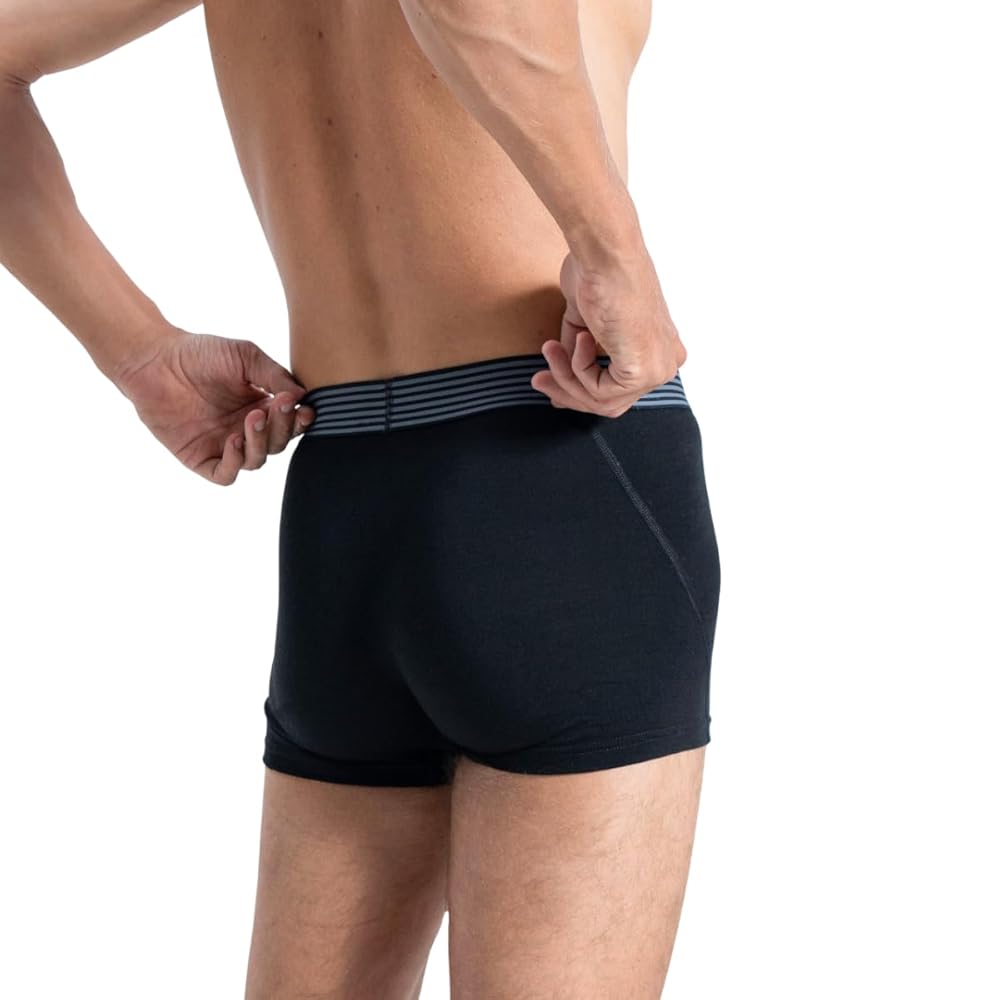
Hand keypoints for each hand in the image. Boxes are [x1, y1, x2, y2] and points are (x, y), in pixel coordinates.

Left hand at [113, 325, 315, 484]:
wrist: (154, 360)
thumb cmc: (200, 353)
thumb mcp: (245, 356)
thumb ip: (275, 375)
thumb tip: (303, 396)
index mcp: (261, 407)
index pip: (290, 424)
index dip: (300, 421)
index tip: (305, 409)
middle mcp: (245, 430)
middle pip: (277, 444)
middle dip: (282, 428)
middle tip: (276, 406)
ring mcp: (224, 446)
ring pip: (256, 461)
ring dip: (260, 442)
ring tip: (251, 418)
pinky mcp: (201, 458)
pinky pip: (226, 475)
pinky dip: (236, 463)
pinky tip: (234, 440)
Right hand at [530, 248, 687, 415]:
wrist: (605, 254)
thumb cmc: (596, 274)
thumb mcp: (584, 322)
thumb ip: (578, 354)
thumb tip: (556, 385)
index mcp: (658, 350)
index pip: (616, 390)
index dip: (577, 390)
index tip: (545, 379)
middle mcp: (665, 363)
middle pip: (610, 404)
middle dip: (568, 392)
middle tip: (538, 379)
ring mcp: (658, 369)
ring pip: (602, 402)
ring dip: (567, 377)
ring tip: (551, 347)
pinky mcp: (645, 372)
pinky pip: (600, 391)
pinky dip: (578, 367)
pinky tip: (580, 336)